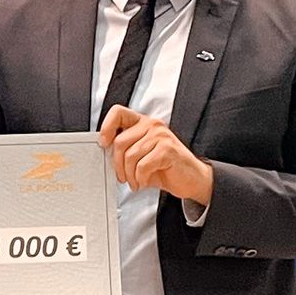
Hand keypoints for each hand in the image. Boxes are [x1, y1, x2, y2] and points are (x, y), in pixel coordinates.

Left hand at [98, 105, 213, 203]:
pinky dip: (140, 178)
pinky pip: (142, 166)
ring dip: (130, 175)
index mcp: (143, 123)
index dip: (106, 127)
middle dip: (118, 165)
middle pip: (120, 141)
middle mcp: (152, 125)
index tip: (104, 143)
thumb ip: (126, 149)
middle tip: (123, 176)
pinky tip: (144, 182)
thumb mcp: (142, 155)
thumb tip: (105, 152)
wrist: (192, 178)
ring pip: (130, 156)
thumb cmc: (166, 167)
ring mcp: (161, 136)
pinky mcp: (167, 150)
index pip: (118, 112)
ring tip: (136, 181)